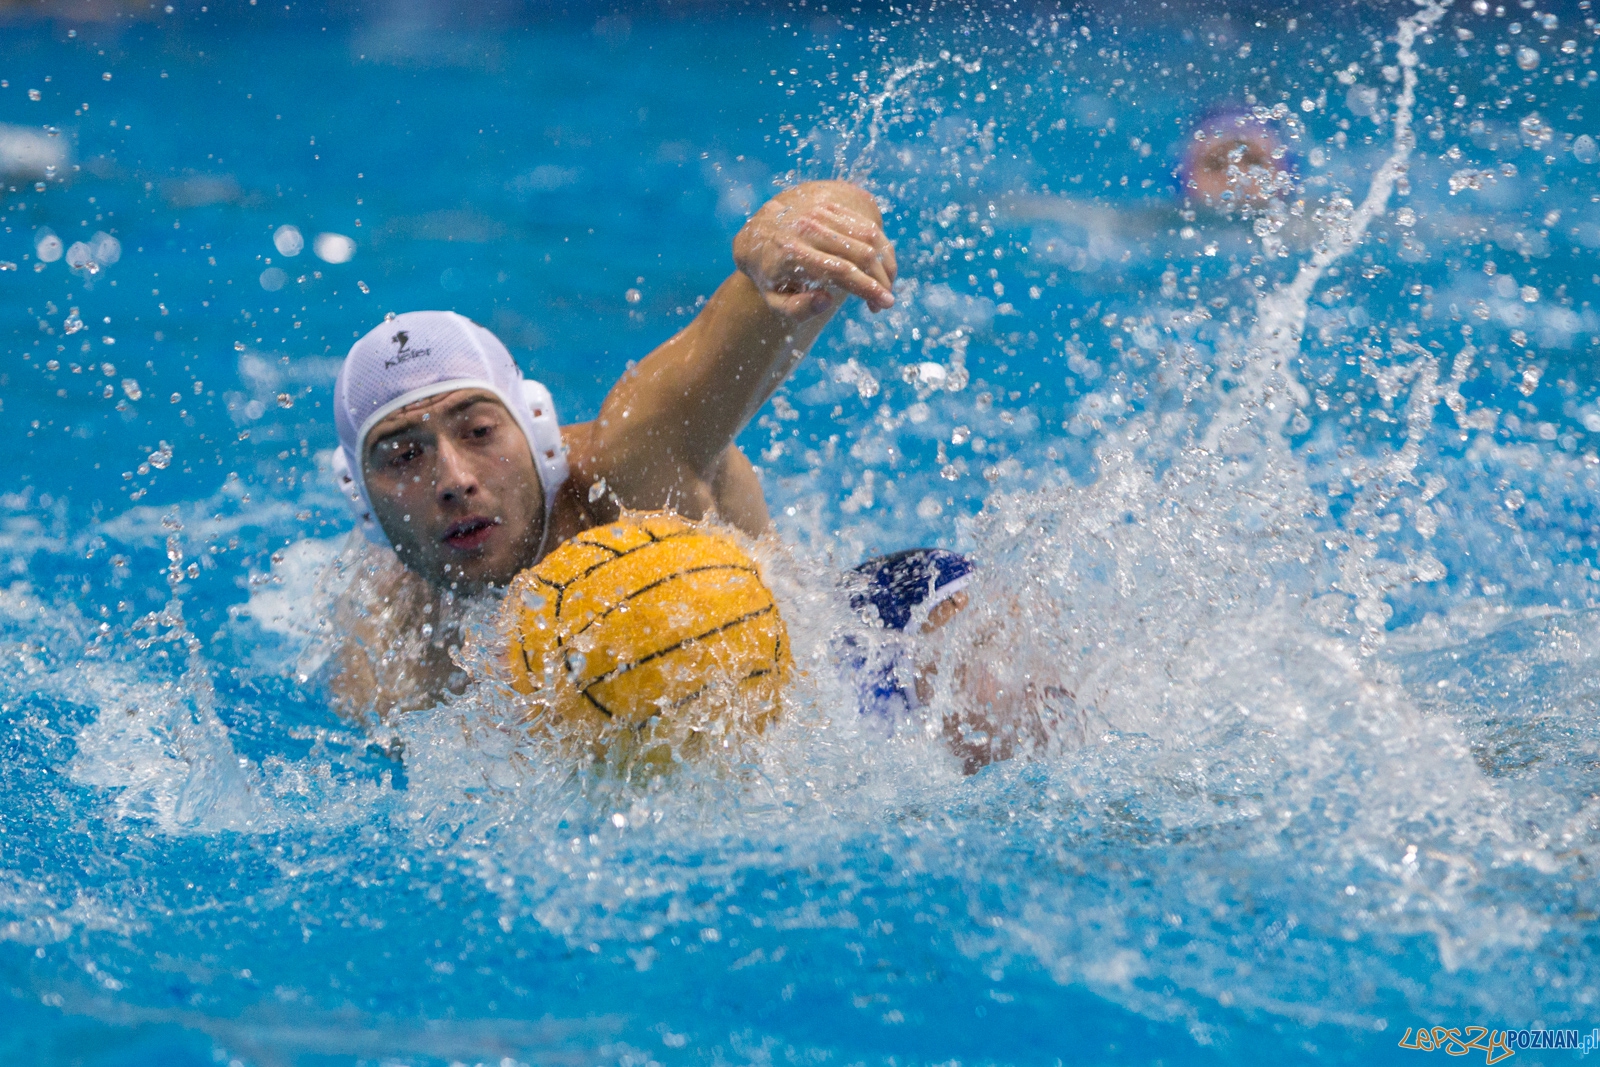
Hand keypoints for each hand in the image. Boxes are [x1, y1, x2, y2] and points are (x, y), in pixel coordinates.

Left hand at [733, 180, 897, 320]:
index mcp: (794, 254)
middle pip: (860, 253)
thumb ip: (797, 309)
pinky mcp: (830, 207)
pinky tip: (881, 267)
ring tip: (886, 286)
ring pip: (868, 236)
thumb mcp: (773, 300)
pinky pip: (865, 224)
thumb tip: (827, 301)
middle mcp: (809, 229)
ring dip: (885, 264)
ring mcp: (821, 214)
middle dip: (881, 280)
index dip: (868, 287)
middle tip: (885, 301)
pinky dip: (880, 247)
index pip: (841, 271)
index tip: (885, 303)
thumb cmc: (769, 273)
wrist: (757, 233)